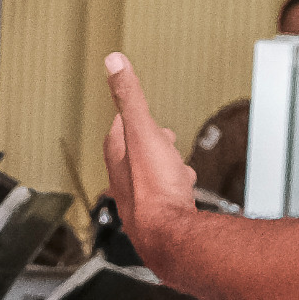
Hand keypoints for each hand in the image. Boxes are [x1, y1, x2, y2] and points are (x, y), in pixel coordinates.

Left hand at [101, 52, 198, 274]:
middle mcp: (125, 185)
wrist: (170, 238)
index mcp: (119, 160)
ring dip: (163, 170)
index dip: (126, 120)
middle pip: (133, 160)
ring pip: (150, 182)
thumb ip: (129, 97)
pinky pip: (167, 203)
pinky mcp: (161, 224)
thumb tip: (113, 61)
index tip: (132, 111)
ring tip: (175, 166)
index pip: (116, 135)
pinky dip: (175, 193)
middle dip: (148, 145)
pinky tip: (185, 196)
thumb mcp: (143, 131)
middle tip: (160, 136)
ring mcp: (143, 207)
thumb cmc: (156, 189)